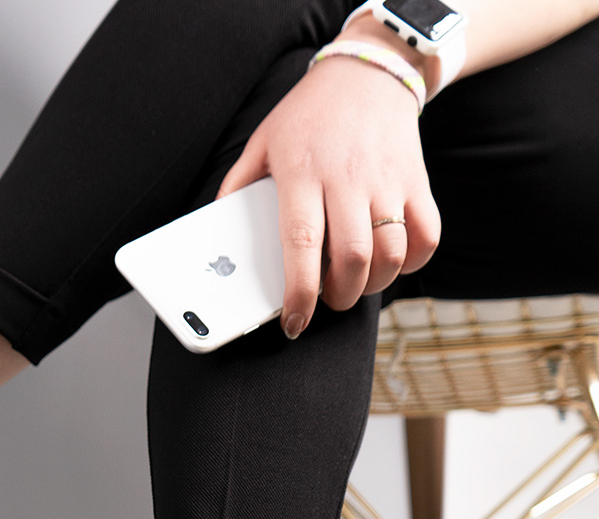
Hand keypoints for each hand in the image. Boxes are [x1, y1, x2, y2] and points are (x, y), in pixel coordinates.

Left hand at [216, 52, 440, 338]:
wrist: (368, 71)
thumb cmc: (309, 114)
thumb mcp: (263, 142)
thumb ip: (238, 186)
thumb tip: (218, 229)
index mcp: (303, 174)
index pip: (302, 243)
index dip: (300, 292)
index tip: (294, 322)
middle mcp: (348, 179)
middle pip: (353, 259)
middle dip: (340, 297)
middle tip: (327, 300)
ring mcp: (387, 180)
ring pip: (390, 254)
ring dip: (373, 285)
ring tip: (355, 284)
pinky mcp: (417, 180)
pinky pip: (426, 236)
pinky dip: (410, 262)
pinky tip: (391, 263)